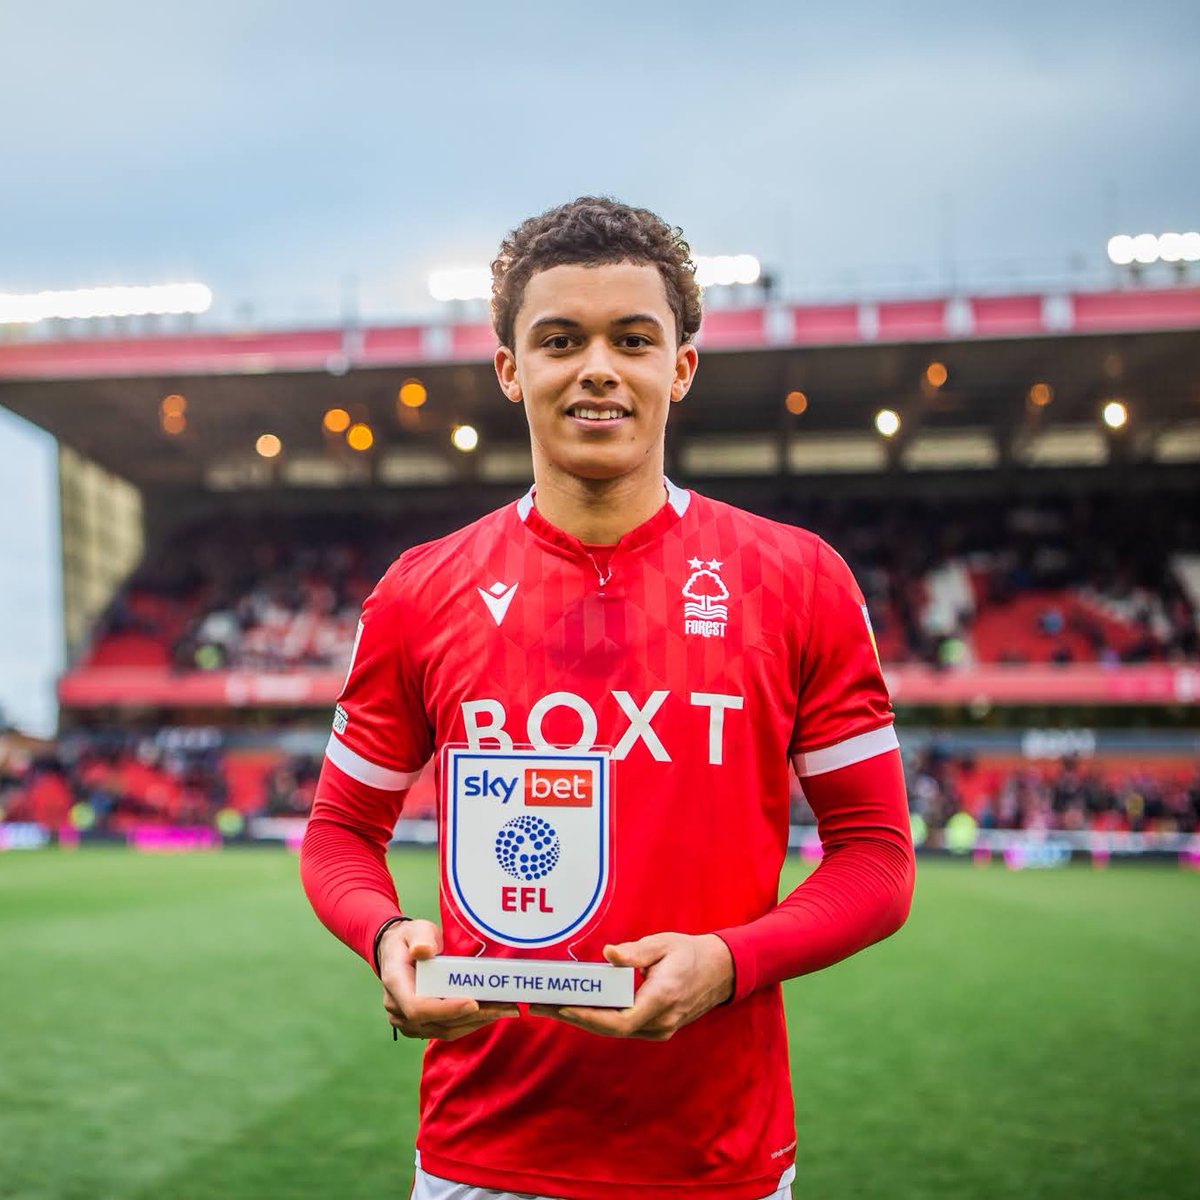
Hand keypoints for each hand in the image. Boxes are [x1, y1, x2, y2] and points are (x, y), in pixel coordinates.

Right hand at [378, 919, 517, 1041]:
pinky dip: (469, 1023)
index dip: (446, 1009)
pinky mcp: (419, 1026)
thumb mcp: (415, 930)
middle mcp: (397, 1008)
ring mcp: (407, 1021)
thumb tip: (423, 950)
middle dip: (473, 1016)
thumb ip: (420, 938)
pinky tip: (489, 1013)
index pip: (417, 1006)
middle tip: (504, 1007)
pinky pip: (446, 1031)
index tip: (473, 1003)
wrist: (396, 952)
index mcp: (395, 983)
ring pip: (445, 1030)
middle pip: (437, 1022)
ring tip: (504, 1010)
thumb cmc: (409, 939)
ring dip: (476, 1022)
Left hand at [529, 932, 733, 1040]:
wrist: (721, 971)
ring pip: (615, 1031)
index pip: (619, 1021)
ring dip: (585, 1020)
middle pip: (611, 1029)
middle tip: (543, 1006)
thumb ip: (636, 953)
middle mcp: (661, 1021)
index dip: (589, 1018)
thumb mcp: (663, 944)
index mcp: (662, 999)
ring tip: (553, 1006)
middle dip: (576, 1018)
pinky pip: (624, 1027)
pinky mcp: (658, 1028)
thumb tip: (609, 953)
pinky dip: (600, 1019)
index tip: (564, 1007)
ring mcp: (661, 1029)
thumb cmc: (690, 953)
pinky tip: (581, 1007)